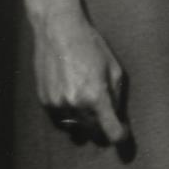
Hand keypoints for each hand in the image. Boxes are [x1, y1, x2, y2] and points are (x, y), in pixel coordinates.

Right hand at [32, 8, 130, 147]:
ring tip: (88, 103)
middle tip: (108, 117)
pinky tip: (73, 98)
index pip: (111, 132)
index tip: (123, 135)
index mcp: (96, 97)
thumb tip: (118, 117)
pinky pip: (60, 119)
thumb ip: (116, 97)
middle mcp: (75, 104)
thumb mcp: (114, 70)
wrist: (58, 32)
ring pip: (75, 128)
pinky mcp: (44, 101)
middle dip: (103, 128)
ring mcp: (57, 104)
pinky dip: (69, 115)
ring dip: (84, 122)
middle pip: (93, 132)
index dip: (120, 137)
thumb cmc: (91, 47)